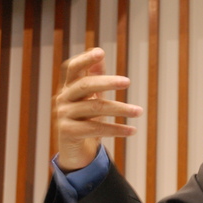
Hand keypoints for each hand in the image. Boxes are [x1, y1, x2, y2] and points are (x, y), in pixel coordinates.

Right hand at [54, 47, 142, 170]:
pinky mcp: (68, 132)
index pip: (73, 68)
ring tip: (139, 111)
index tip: (100, 52)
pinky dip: (117, 129)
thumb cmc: (86, 119)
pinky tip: (132, 130)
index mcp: (69, 87)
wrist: (75, 150)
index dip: (85, 60)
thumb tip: (99, 52)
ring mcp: (63, 115)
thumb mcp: (91, 97)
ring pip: (94, 107)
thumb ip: (95, 76)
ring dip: (120, 109)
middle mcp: (63, 98)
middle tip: (128, 81)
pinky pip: (95, 129)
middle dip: (107, 82)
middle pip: (85, 85)